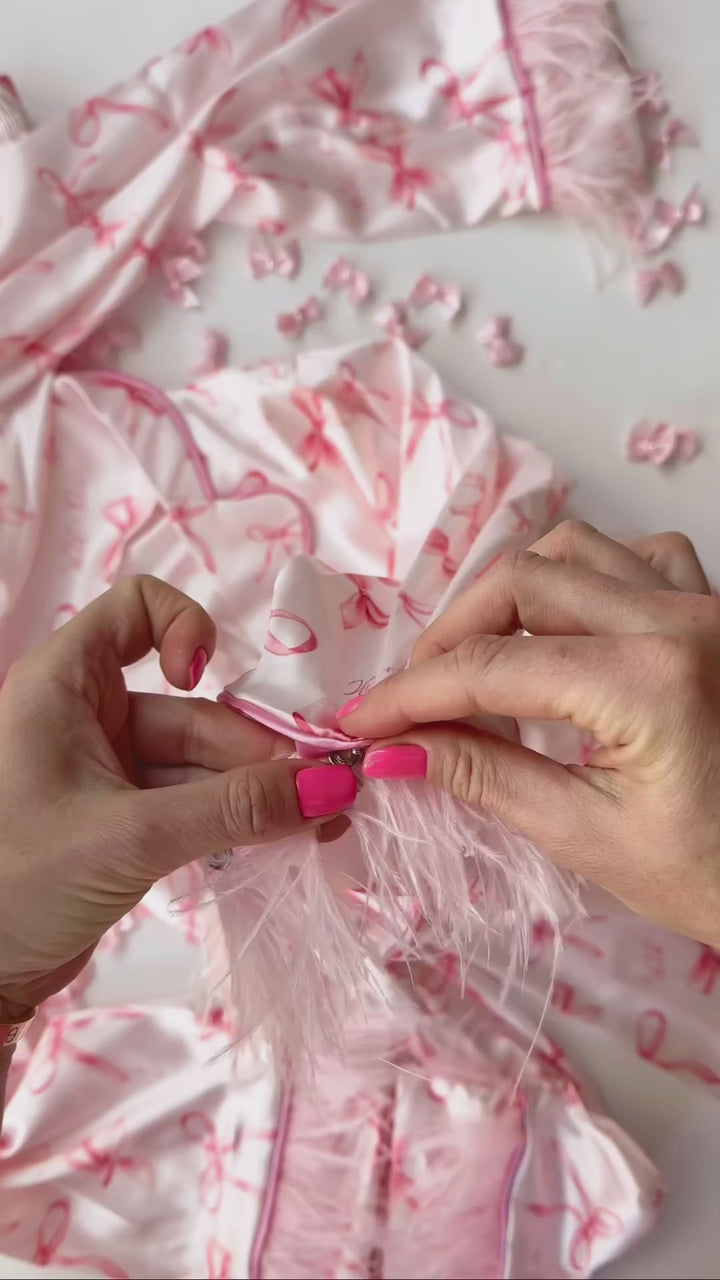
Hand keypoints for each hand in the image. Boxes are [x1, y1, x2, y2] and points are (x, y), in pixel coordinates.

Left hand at [0, 576, 355, 1018]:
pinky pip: (190, 805)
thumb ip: (234, 809)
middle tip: (322, 793)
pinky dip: (231, 821)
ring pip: (198, 763)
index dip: (185, 629)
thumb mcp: (132, 836)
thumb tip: (333, 785)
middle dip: (253, 751)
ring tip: (319, 824)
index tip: (207, 681)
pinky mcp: (120, 823)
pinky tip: (281, 840)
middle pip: (191, 708)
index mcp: (65, 683)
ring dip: (253, 793)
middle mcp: (86, 717)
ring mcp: (105, 772)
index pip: (137, 607)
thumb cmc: (16, 880)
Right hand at [341, 523, 719, 945]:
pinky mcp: (718, 608)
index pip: (493, 668)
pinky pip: (637, 555)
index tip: (363, 722)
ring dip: (510, 594)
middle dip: (452, 634)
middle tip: (416, 697)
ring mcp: (708, 604)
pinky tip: (566, 626)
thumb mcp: (590, 838)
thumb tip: (394, 750)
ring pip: (575, 548)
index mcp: (650, 682)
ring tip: (480, 659)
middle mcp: (682, 619)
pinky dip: (581, 576)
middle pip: (524, 579)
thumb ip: (486, 778)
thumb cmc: (715, 876)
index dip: (413, 693)